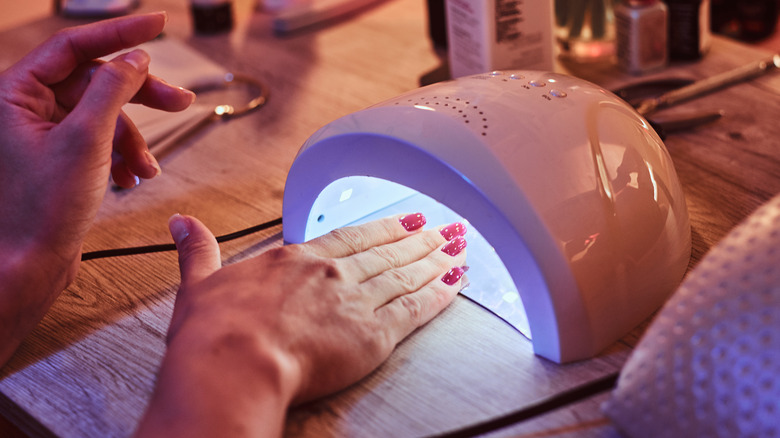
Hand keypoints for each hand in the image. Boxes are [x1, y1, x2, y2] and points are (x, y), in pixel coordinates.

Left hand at [0, 13, 193, 364]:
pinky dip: (121, 155)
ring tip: (146, 168)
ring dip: (133, 138)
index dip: (120, 33)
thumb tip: (135, 58)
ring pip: (103, 114)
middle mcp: (25, 108)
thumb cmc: (42, 208)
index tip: (159, 22)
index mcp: (15, 94)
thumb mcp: (86, 139)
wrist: (30, 264)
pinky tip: (130, 178)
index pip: (74, 46)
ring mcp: (43, 133)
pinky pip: (100, 139)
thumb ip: (112, 89)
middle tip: (179, 101)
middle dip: (139, 97)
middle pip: (95, 80)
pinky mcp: (59, 156)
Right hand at [135, 213, 467, 436]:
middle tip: (447, 228)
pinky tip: (456, 283)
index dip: (381, 229)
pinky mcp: (374, 335)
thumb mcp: (198, 285)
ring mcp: (355, 301)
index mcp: (294, 259)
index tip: (405, 221)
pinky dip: (439, 295)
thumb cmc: (212, 333)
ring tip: (460, 247)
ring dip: (436, 260)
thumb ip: (198, 252)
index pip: (349, 238)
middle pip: (386, 252)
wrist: (232, 363)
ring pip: (405, 275)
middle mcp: (331, 273)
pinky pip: (415, 310)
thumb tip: (181, 223)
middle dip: (420, 240)